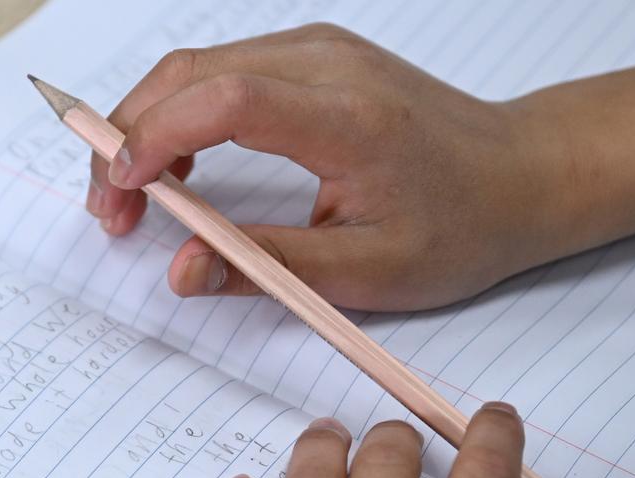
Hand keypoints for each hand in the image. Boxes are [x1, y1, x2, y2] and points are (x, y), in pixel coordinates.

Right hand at [87, 6, 634, 311]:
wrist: (521, 174)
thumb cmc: (462, 227)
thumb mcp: (369, 272)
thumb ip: (267, 270)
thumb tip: (181, 272)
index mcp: (347, 117)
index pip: (224, 100)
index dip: (153, 138)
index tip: (121, 195)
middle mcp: (327, 64)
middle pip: (192, 72)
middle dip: (128, 137)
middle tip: (113, 213)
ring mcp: (319, 49)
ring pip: (197, 65)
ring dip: (148, 123)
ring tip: (134, 196)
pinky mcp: (314, 56)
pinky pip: (223, 69)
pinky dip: (181, 110)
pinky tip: (175, 162)